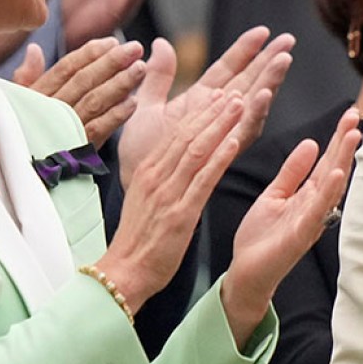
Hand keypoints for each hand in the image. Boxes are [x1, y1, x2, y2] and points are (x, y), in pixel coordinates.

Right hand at [18, 37, 145, 147]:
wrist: (25, 180)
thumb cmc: (22, 136)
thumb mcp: (16, 106)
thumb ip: (27, 78)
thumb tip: (34, 49)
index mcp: (37, 96)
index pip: (66, 68)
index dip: (90, 53)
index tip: (111, 42)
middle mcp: (49, 111)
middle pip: (84, 81)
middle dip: (111, 62)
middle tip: (134, 48)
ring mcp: (64, 131)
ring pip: (94, 102)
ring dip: (119, 84)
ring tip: (140, 69)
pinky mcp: (76, 152)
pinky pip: (98, 130)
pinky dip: (116, 116)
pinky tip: (134, 103)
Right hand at [95, 91, 245, 310]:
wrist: (124, 271)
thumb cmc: (137, 238)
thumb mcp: (143, 196)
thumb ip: (159, 173)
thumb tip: (174, 157)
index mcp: (147, 171)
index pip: (175, 133)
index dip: (198, 112)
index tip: (217, 95)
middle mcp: (156, 176)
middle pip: (187, 134)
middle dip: (212, 110)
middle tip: (233, 92)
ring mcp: (167, 193)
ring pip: (197, 150)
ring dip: (220, 125)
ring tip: (238, 105)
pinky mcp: (180, 213)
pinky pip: (203, 180)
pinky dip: (219, 157)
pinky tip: (235, 141)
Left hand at [117, 27, 293, 189]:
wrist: (133, 187)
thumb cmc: (140, 154)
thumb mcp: (145, 107)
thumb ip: (158, 77)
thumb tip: (160, 44)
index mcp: (200, 102)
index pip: (228, 70)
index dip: (245, 50)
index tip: (263, 32)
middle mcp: (216, 117)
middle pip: (249, 83)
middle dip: (268, 62)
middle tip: (288, 42)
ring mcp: (221, 135)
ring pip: (252, 105)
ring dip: (268, 83)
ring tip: (282, 62)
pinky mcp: (220, 154)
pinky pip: (241, 133)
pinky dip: (253, 114)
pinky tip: (262, 97)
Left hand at [221, 109, 361, 348]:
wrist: (245, 273)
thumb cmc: (261, 238)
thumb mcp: (275, 195)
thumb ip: (292, 172)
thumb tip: (311, 142)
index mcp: (307, 195)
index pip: (326, 161)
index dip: (337, 138)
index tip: (349, 114)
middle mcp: (314, 207)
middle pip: (333, 169)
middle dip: (345, 143)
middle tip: (356, 115)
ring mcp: (309, 222)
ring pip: (330, 188)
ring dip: (342, 161)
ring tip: (352, 136)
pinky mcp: (299, 236)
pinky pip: (316, 212)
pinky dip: (327, 193)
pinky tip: (335, 175)